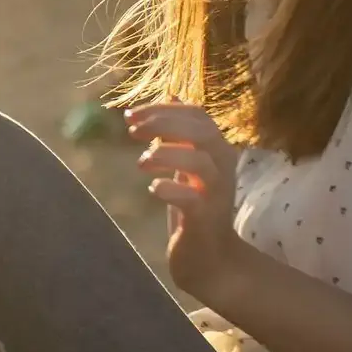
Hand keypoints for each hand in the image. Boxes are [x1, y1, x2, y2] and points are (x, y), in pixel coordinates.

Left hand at [127, 103, 247, 305]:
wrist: (210, 259)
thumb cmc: (194, 207)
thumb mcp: (186, 162)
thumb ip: (179, 131)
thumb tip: (170, 92)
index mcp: (216, 149)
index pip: (196, 114)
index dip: (163, 109)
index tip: (130, 114)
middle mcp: (222, 166)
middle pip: (202, 130)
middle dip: (164, 123)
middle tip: (131, 130)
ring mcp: (216, 193)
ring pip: (200, 162)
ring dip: (167, 155)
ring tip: (142, 162)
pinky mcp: (206, 219)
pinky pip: (192, 199)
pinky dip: (171, 190)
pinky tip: (154, 189)